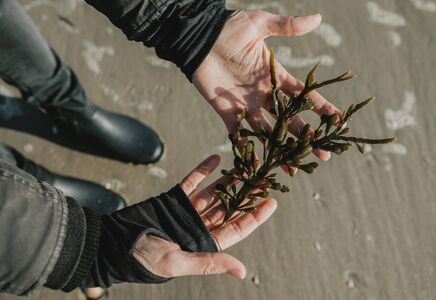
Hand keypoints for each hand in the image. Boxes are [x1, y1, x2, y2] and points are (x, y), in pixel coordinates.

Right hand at [133, 155, 276, 278]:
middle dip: (246, 193)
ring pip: (215, 191)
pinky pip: (193, 180)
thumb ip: (211, 262)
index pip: (237, 228)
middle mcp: (201, 225)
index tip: (271, 201)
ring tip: (245, 165)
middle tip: (263, 176)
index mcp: (206, 243)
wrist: (116, 243)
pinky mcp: (175, 196)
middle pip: (230, 206)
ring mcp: (189, 209)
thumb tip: (242, 271)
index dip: (255, 215)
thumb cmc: (147, 259)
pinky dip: (204, 170)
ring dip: (230, 179)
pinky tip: (217, 158)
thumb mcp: (180, 263)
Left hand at [193, 10, 341, 160]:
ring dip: (282, 149)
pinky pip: (239, 134)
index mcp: (275, 76)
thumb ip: (286, 26)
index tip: (338, 122)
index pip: (304, 95)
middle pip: (291, 119)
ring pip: (269, 132)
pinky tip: (259, 164)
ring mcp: (247, 105)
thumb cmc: (229, 29)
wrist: (199, 39)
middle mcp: (265, 94)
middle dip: (308, 137)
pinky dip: (247, 148)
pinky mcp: (227, 111)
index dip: (322, 108)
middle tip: (324, 154)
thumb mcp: (260, 24)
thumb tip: (317, 18)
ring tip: (296, 166)